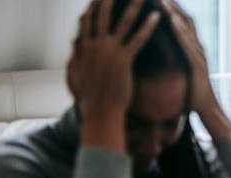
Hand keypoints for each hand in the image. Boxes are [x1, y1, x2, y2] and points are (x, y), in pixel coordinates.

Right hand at [68, 0, 158, 150]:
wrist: (100, 113)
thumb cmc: (90, 100)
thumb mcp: (76, 76)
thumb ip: (75, 59)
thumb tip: (73, 48)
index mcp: (84, 49)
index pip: (87, 22)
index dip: (93, 8)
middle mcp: (95, 46)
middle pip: (102, 15)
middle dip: (109, 0)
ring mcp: (109, 52)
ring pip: (122, 23)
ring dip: (133, 6)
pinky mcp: (123, 60)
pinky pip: (138, 39)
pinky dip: (147, 26)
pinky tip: (157, 17)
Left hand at [161, 0, 230, 140]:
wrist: (207, 109)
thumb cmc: (191, 93)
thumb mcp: (180, 71)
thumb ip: (174, 59)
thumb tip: (160, 53)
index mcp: (191, 48)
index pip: (180, 21)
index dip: (169, 7)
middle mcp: (197, 47)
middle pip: (184, 18)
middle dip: (171, 4)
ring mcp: (199, 55)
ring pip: (186, 28)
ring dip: (174, 13)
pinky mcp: (198, 65)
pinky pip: (188, 45)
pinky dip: (180, 31)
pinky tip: (171, 21)